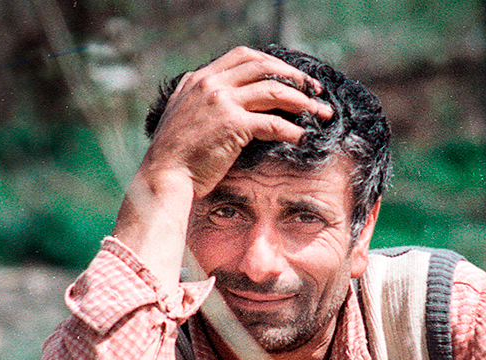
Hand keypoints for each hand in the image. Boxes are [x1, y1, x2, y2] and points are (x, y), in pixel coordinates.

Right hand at [113, 46, 332, 291]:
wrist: (164, 176)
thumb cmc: (175, 159)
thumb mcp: (185, 120)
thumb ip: (203, 106)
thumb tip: (228, 110)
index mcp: (199, 79)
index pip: (243, 57)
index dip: (272, 63)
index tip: (290, 76)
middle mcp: (210, 84)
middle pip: (263, 66)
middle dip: (294, 77)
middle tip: (315, 90)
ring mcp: (221, 102)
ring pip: (273, 91)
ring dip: (302, 102)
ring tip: (321, 113)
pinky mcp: (232, 125)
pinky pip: (272, 123)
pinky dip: (291, 130)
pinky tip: (303, 138)